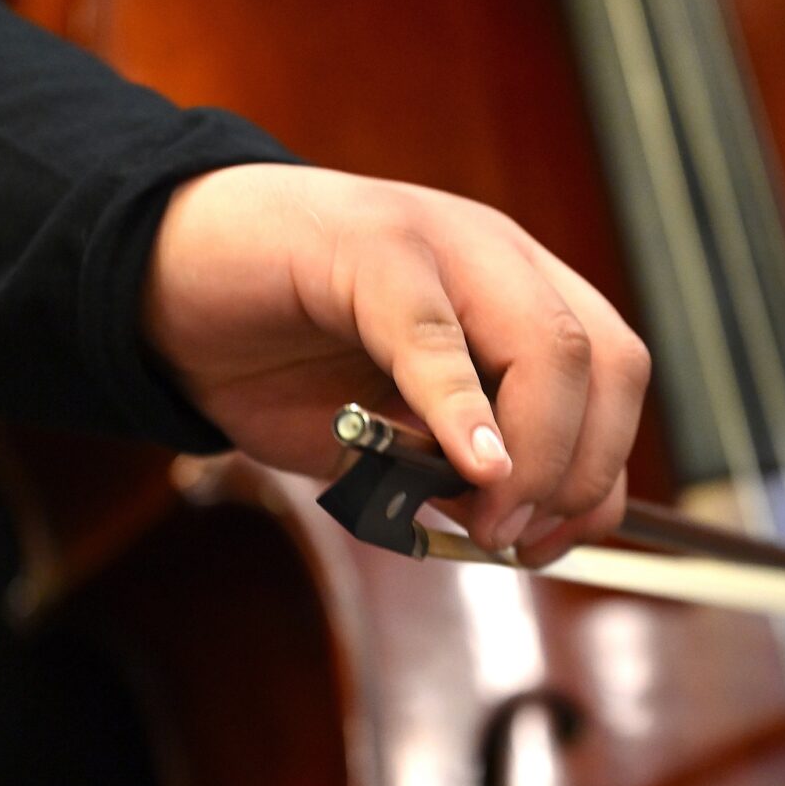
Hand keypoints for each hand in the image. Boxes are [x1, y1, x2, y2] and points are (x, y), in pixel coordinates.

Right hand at [143, 164, 649, 564]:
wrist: (167, 284)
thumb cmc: (287, 365)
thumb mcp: (398, 442)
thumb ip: (467, 476)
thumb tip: (529, 532)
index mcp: (523, 296)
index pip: (617, 379)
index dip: (603, 474)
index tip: (552, 544)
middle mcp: (501, 259)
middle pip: (606, 362)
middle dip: (580, 471)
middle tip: (516, 537)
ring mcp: (442, 240)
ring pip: (550, 345)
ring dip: (534, 455)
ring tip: (484, 516)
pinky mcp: (367, 245)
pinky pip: (434, 332)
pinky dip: (462, 408)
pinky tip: (467, 464)